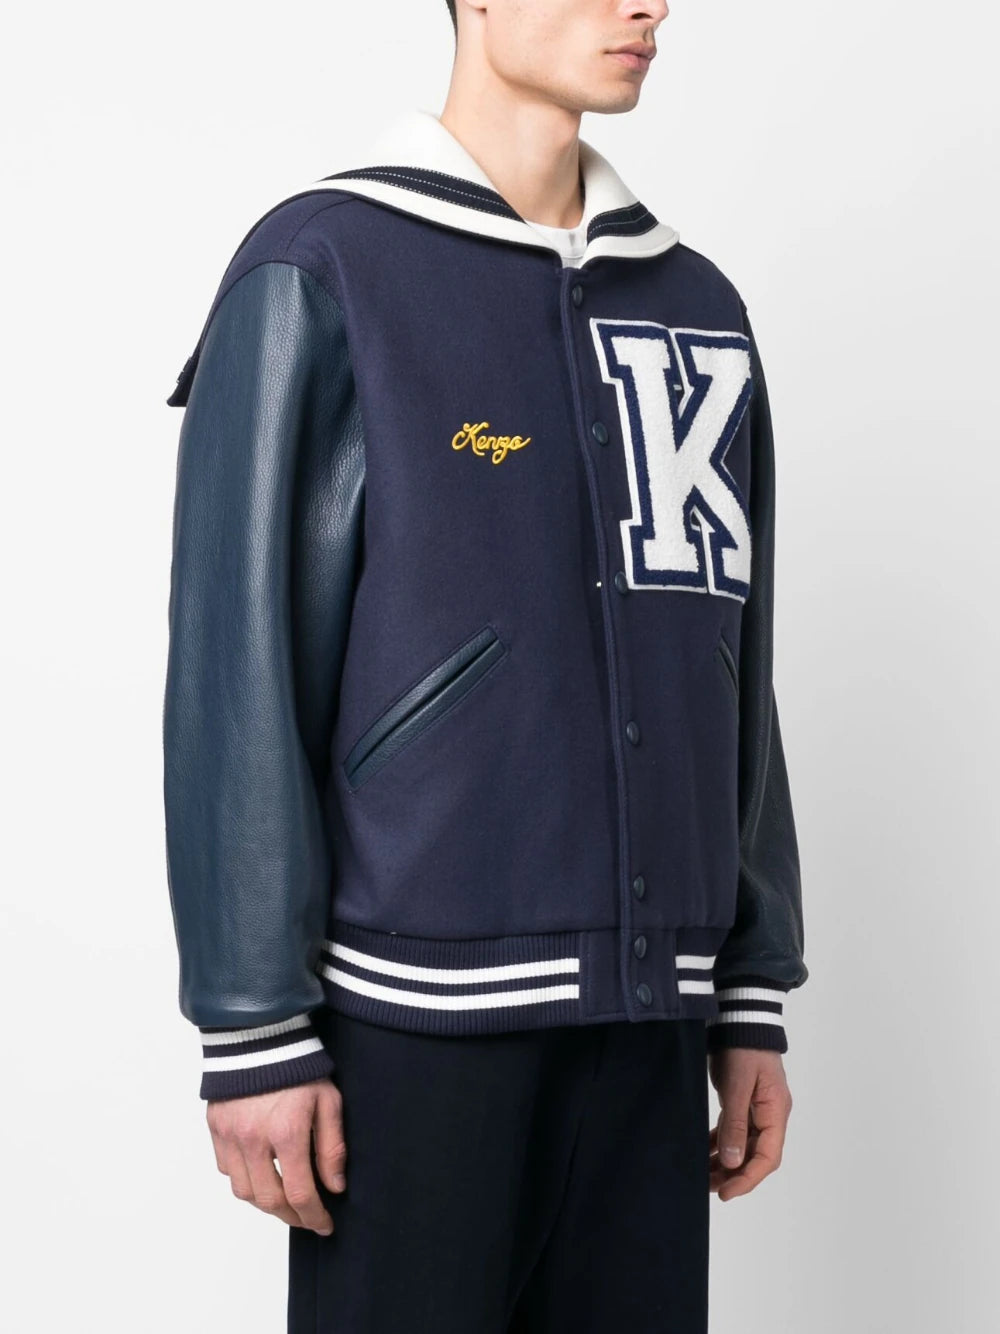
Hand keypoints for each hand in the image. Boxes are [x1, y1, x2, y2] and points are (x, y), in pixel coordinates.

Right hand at [206, 1077, 346, 1232]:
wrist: (261, 1034)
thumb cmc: (299, 1066)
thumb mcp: (328, 1101)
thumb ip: (332, 1147)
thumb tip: (334, 1187)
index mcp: (286, 1133)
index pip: (299, 1194)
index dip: (314, 1217)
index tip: (325, 1225)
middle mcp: (253, 1139)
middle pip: (268, 1200)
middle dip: (291, 1217)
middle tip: (307, 1218)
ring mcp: (230, 1134)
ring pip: (243, 1191)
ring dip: (265, 1202)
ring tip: (285, 1200)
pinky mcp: (215, 1127)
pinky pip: (226, 1168)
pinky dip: (243, 1179)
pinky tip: (260, 1174)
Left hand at [707, 1048, 791, 1200]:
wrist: (739, 1019)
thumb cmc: (743, 1049)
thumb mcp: (737, 1086)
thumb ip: (735, 1123)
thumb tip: (733, 1162)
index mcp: (776, 1112)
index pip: (767, 1157)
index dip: (748, 1179)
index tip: (726, 1193)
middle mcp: (770, 1114)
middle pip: (755, 1155)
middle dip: (734, 1174)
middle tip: (709, 1187)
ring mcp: (757, 1109)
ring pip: (743, 1145)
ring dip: (726, 1162)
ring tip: (703, 1175)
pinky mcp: (743, 1102)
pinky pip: (734, 1130)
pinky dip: (721, 1143)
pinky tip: (704, 1151)